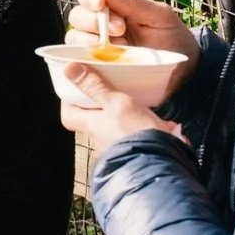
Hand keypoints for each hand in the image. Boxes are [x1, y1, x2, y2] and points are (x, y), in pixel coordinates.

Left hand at [59, 66, 184, 153]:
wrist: (161, 166)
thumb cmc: (136, 134)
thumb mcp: (116, 104)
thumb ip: (95, 87)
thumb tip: (69, 69)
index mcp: (91, 126)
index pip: (69, 116)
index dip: (69, 101)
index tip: (76, 87)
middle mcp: (102, 138)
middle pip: (94, 119)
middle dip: (102, 104)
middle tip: (111, 90)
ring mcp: (120, 146)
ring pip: (118, 126)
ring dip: (128, 114)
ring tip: (141, 103)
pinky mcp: (140, 150)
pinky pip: (140, 135)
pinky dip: (148, 127)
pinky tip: (164, 123)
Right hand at [67, 0, 199, 98]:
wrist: (186, 71)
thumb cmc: (173, 39)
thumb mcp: (160, 16)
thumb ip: (133, 3)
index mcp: (115, 7)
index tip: (100, 4)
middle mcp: (101, 26)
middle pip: (77, 16)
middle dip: (93, 20)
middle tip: (121, 29)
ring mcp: (98, 47)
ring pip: (74, 37)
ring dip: (90, 40)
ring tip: (120, 47)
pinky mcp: (98, 67)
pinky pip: (79, 60)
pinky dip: (88, 58)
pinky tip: (108, 60)